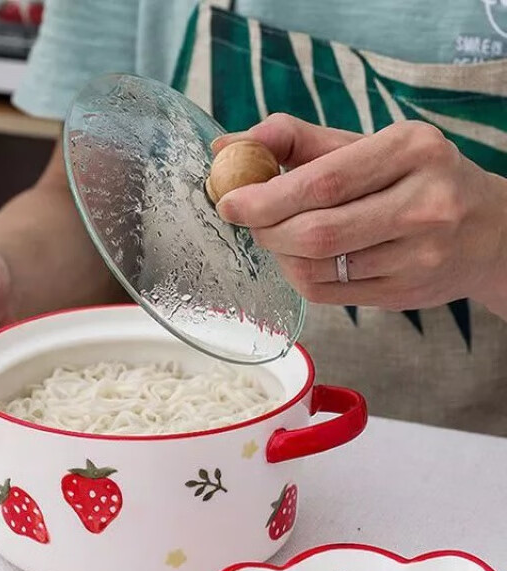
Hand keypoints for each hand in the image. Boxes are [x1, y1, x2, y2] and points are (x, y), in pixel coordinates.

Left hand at [213, 113, 506, 313]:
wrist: (487, 232)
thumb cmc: (413, 179)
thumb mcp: (367, 145)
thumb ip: (296, 141)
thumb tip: (225, 147)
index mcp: (412, 151)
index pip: (323, 181)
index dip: (265, 197)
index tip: (228, 200)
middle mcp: (423, 204)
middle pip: (316, 231)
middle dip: (266, 228)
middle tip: (247, 220)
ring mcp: (417, 255)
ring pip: (317, 267)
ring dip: (279, 253)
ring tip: (277, 235)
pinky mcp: (403, 294)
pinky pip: (326, 293)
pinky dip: (299, 275)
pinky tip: (301, 258)